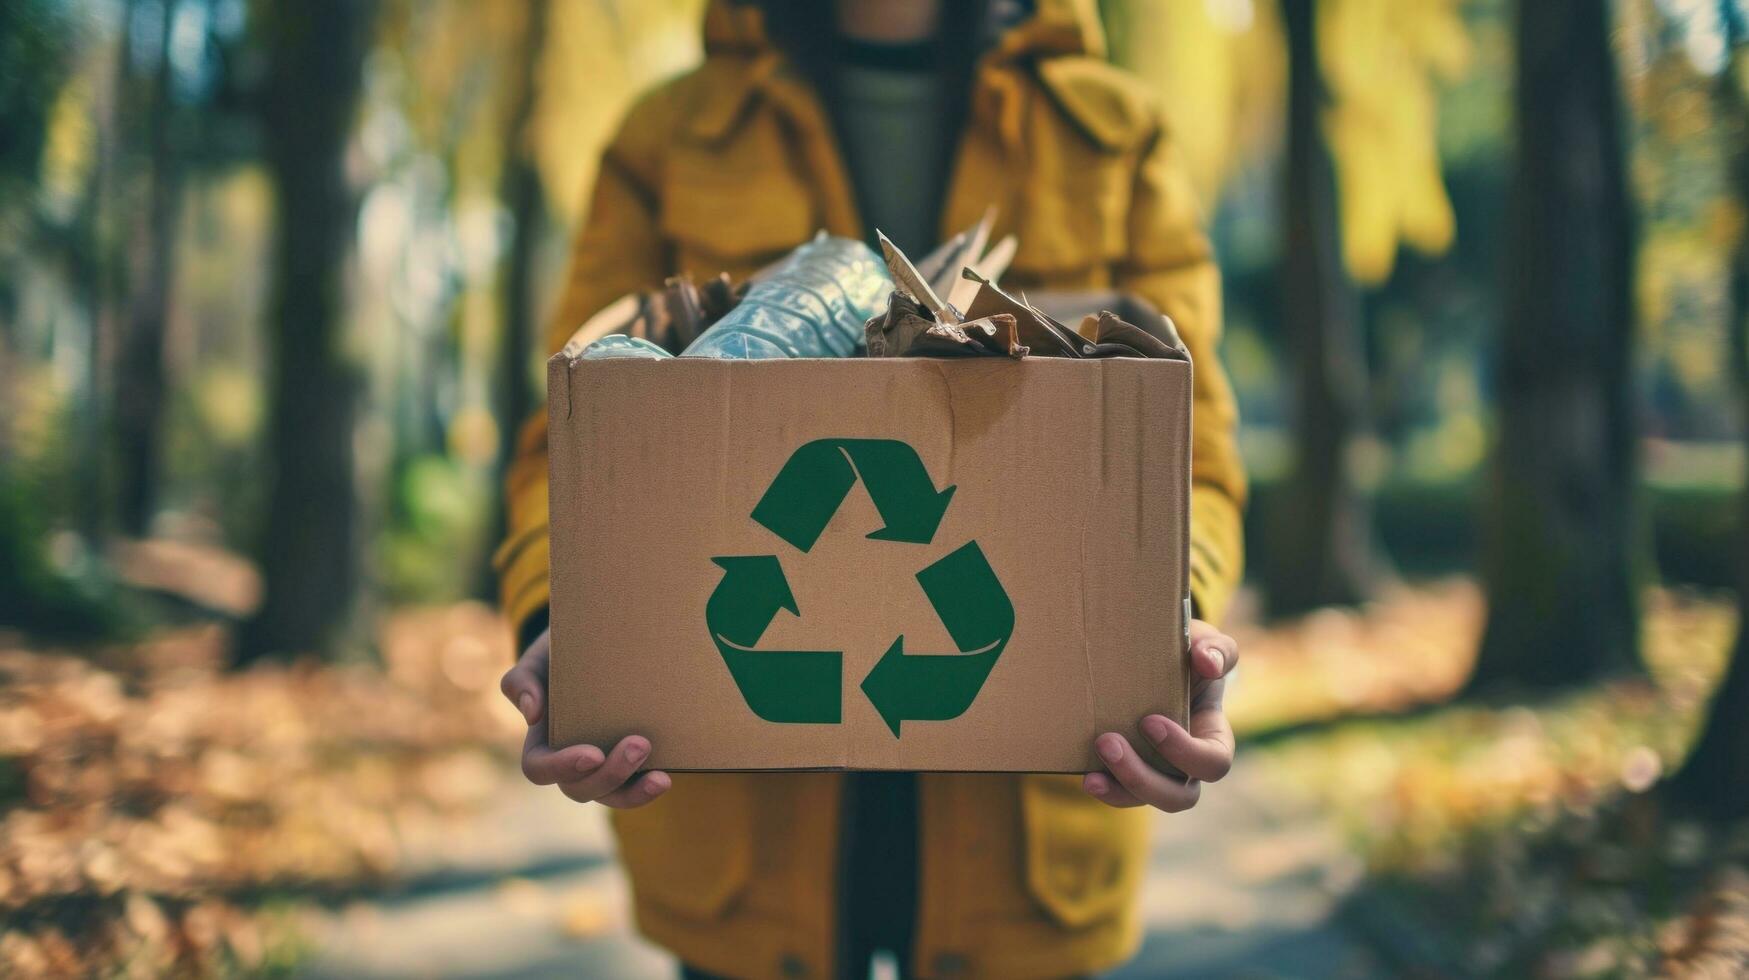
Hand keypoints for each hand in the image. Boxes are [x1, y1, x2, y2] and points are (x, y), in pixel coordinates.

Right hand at [499, 627, 670, 807]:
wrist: (599, 641)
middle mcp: (569, 759)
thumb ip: (523, 678)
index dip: (563, 768)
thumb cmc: (562, 652)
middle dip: (610, 774)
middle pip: (579, 788)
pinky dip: (648, 788)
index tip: (593, 754)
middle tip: (640, 744)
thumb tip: (532, 712)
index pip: (539, 768)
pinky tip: (665, 776)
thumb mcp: (540, 656)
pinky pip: (634, 788)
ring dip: (633, 793)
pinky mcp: (628, 764)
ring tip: (660, 778)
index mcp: (542, 740)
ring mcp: (600, 765)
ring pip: (610, 796)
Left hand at [1083, 619, 1237, 811]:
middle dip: (1143, 778)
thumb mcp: (1206, 645)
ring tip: (1091, 775)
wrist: (1157, 658)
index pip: (1213, 762)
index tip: (1149, 721)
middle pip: (1180, 797)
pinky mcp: (1130, 772)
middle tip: (1108, 742)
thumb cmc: (1188, 654)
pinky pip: (1122, 794)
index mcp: (1213, 736)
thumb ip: (1216, 649)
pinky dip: (1106, 789)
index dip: (1184, 752)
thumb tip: (1208, 662)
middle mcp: (1189, 764)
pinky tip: (1087, 776)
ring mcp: (1159, 772)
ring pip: (1147, 800)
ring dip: (1120, 788)